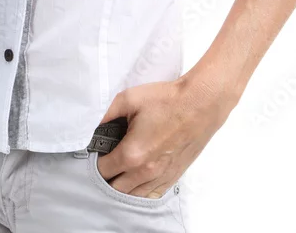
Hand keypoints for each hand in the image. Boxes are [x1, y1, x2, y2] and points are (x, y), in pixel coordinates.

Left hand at [95, 73, 233, 198]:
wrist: (199, 104)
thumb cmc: (166, 100)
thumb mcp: (129, 99)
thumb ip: (107, 115)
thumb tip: (95, 127)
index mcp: (132, 154)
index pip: (103, 170)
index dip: (96, 161)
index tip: (97, 152)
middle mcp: (145, 172)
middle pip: (116, 188)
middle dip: (107, 177)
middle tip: (107, 160)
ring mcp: (161, 177)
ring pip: (133, 195)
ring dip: (123, 186)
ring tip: (120, 170)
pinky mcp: (173, 177)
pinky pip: (151, 195)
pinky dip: (140, 190)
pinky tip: (137, 178)